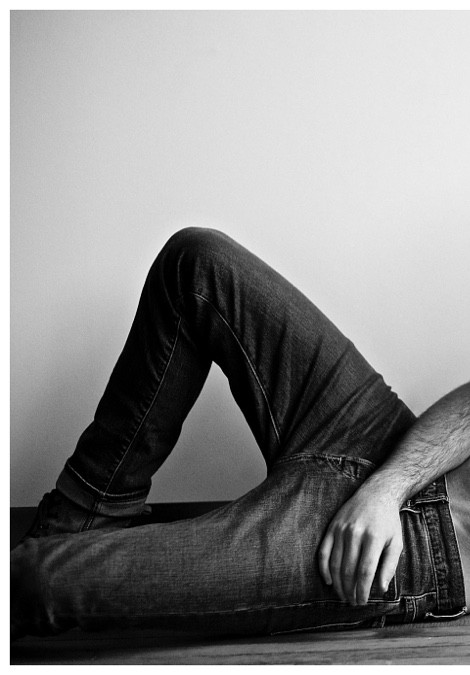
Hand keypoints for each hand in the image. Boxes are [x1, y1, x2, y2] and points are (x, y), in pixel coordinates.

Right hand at [318, 486, 402, 605]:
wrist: (376, 494)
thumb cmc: (388, 521)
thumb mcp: (396, 542)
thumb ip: (390, 566)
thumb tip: (381, 589)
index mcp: (373, 539)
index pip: (364, 572)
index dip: (362, 591)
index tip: (362, 602)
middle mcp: (354, 534)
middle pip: (348, 570)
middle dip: (350, 590)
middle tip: (353, 602)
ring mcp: (341, 530)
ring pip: (335, 563)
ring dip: (338, 583)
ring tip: (343, 595)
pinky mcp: (332, 527)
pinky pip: (323, 551)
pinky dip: (324, 568)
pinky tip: (329, 580)